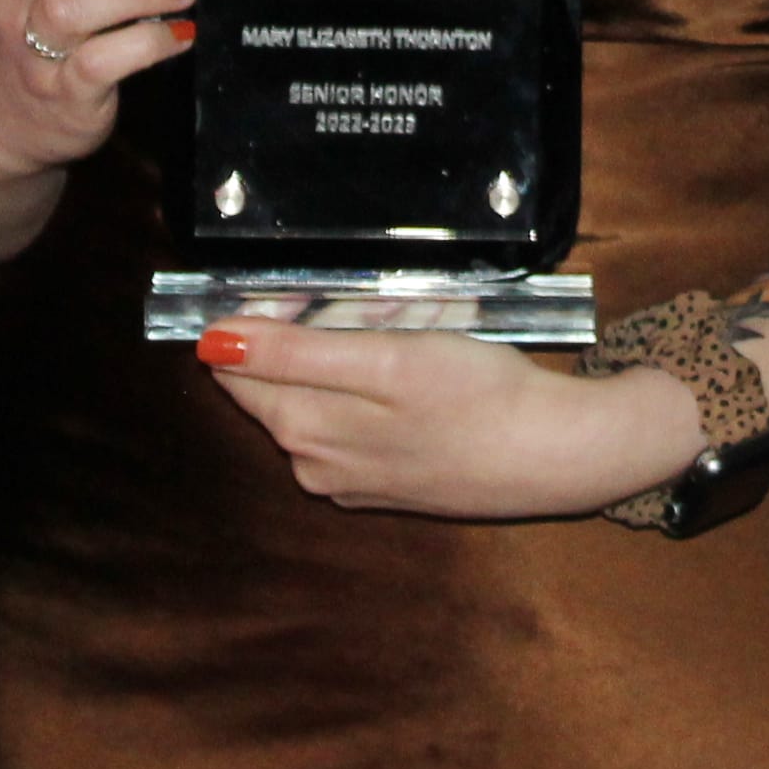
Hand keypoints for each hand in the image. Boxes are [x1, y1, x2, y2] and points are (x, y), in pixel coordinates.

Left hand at [195, 315, 703, 519]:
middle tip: (391, 307)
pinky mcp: (383, 481)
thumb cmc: (478, 401)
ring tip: (422, 330)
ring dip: (360, 349)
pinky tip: (431, 365)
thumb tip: (213, 347)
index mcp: (300, 430)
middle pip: (284, 376)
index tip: (319, 288)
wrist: (555, 455)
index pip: (237, 363)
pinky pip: (360, 416)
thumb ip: (292, 356)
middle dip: (326, 328)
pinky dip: (384, 381)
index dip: (268, 315)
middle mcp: (311, 462)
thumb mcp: (385, 360)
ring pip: (327, 391)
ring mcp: (347, 476)